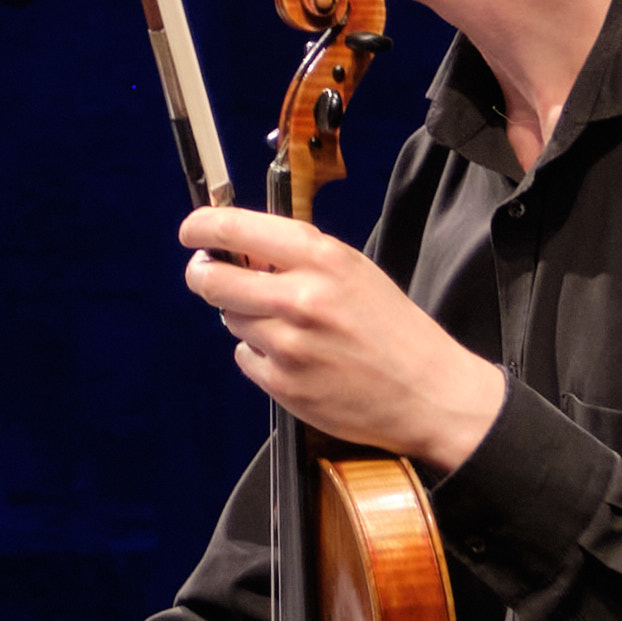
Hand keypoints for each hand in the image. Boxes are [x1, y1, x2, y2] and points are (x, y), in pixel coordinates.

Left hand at [178, 211, 506, 471]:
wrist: (429, 393)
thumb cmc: (394, 329)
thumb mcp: (354, 271)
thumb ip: (299, 257)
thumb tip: (242, 247)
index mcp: (322, 258)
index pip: (236, 229)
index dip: (202, 227)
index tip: (191, 229)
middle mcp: (301, 298)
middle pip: (212, 279)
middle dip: (203, 274)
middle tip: (206, 273)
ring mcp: (289, 344)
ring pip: (230, 318)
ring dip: (244, 317)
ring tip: (287, 326)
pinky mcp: (284, 385)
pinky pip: (246, 357)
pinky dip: (260, 355)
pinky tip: (296, 358)